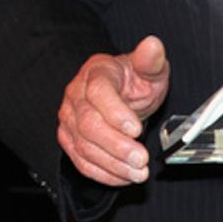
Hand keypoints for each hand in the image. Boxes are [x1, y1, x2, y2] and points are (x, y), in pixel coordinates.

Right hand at [57, 35, 169, 185]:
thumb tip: (153, 44)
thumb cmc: (136, 80)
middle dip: (116, 145)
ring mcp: (69, 119)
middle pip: (89, 124)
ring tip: (138, 172)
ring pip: (84, 146)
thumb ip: (151, 60)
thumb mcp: (150, 68)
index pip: (99, 93)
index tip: (137, 129)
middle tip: (141, 159)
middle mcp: (76, 95)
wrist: (123, 92)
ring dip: (112, 164)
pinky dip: (103, 173)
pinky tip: (123, 177)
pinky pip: (81, 161)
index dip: (116, 113)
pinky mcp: (69, 139)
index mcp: (96, 73)